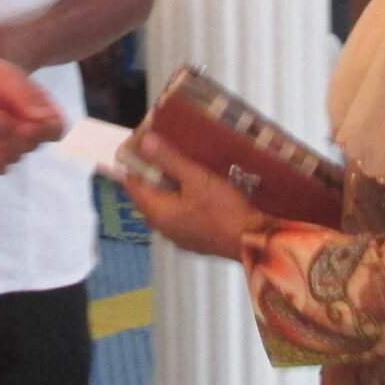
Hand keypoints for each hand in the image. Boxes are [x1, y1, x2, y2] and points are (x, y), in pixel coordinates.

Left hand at [0, 47, 63, 169]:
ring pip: (15, 156)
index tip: (28, 125)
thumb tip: (44, 118)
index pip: (55, 128)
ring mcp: (5, 140)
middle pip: (34, 145)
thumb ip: (24, 96)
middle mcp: (24, 124)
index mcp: (36, 105)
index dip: (46, 131)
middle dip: (15, 135)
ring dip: (0, 144)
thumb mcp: (4, 77)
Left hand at [118, 134, 256, 261]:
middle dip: (151, 177)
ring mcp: (178, 238)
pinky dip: (181, 204)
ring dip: (167, 191)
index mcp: (157, 213)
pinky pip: (179, 218)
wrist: (251, 242)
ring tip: (180, 171)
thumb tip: (144, 141)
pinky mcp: (194, 242)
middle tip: (162, 156)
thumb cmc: (222, 208)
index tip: (142, 147)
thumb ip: (169, 160)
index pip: (132, 187)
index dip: (134, 166)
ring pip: (164, 209)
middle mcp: (162, 228)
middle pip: (147, 198)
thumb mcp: (197, 178)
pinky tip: (195, 194)